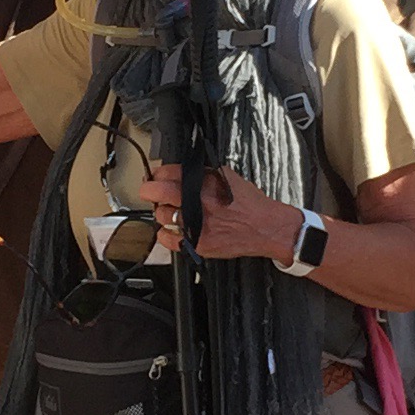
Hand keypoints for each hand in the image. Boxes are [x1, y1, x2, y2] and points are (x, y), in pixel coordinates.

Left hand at [136, 164, 302, 263]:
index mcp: (205, 182)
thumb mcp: (227, 177)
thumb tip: (181, 172)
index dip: (157, 174)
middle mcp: (199, 201)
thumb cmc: (249, 204)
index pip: (168, 172)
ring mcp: (197, 223)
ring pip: (161, 215)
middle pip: (158, 192)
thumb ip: (204, 174)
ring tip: (168, 212)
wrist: (265, 227)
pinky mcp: (198, 242)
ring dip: (161, 213)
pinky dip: (165, 234)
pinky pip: (168, 238)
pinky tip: (171, 230)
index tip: (156, 177)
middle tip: (149, 191)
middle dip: (148, 190)